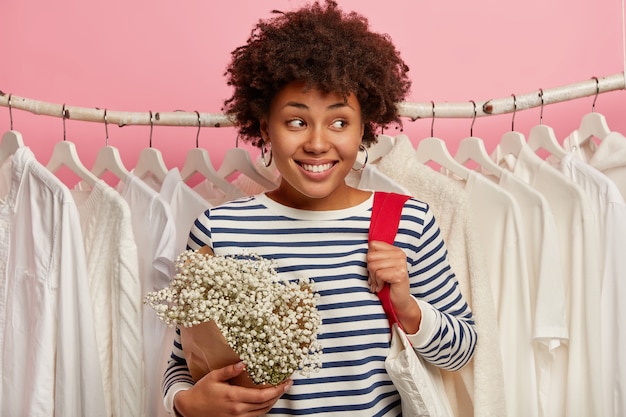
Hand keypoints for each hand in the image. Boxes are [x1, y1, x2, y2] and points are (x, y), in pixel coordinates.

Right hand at [174, 362, 291, 416]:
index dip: (277, 390)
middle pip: (266, 404)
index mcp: (234, 397)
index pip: (262, 396)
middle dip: (279, 394)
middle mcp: (238, 409)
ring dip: (273, 402)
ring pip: (262, 412)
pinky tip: (266, 400)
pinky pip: (255, 416)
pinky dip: (264, 408)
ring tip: (279, 391)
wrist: (190, 409)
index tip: (286, 382)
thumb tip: (244, 363)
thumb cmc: (202, 391)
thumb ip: (229, 370)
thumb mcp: (213, 376)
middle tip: (287, 384)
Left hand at [367, 240, 420, 332]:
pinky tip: (383, 287)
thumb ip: (375, 257)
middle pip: (370, 256)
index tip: (375, 268)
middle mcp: (400, 254)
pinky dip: (378, 283)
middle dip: (370, 270)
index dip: (370, 258)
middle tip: (376, 279)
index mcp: (395, 250)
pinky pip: (379, 274)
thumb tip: (365, 251)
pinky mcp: (400, 274)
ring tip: (379, 283)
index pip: (373, 245)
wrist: (399, 302)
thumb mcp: (380, 267)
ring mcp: (401, 263)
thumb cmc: (387, 284)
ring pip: (373, 266)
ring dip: (374, 279)